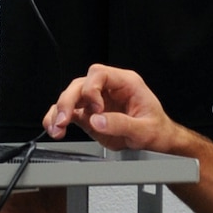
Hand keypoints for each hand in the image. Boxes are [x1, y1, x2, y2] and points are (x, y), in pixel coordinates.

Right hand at [45, 64, 179, 152]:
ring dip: (59, 111)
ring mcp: (97, 100)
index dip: (92, 89)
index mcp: (125, 83)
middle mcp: (108, 89)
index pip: (99, 74)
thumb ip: (121, 124)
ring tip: (57, 128)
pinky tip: (54, 129)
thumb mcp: (144, 129)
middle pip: (80, 84)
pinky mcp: (89, 114)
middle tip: (64, 120)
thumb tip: (97, 121)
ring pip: (70, 96)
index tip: (96, 109)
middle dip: (68, 101)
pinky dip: (58, 119)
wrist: (157, 139)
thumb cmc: (156, 129)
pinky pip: (69, 111)